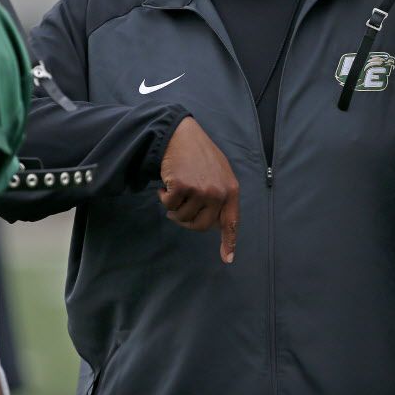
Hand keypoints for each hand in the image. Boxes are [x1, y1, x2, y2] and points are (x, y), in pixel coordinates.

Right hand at [158, 117, 239, 263]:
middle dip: (187, 221)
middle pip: (202, 225)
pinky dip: (163, 197)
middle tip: (179, 209)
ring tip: (175, 188)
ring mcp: (200, 190)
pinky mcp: (182, 187)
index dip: (229, 241)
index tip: (227, 259)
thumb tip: (217, 222)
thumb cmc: (198, 154)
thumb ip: (221, 195)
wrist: (180, 134)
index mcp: (230, 189)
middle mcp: (218, 192)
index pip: (231, 221)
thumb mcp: (219, 172)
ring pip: (182, 217)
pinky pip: (169, 205)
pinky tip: (166, 183)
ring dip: (174, 207)